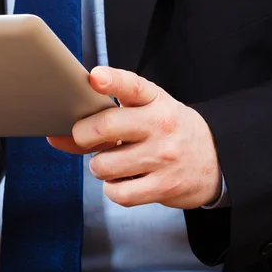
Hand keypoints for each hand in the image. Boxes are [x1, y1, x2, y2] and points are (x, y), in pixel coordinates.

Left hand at [48, 66, 221, 209]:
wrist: (216, 157)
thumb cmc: (165, 130)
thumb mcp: (141, 113)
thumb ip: (101, 119)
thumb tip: (56, 136)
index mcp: (154, 100)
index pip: (131, 86)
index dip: (111, 81)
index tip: (95, 77)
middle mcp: (160, 125)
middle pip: (105, 127)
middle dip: (83, 135)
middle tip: (87, 138)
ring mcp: (163, 157)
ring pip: (103, 165)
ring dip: (99, 166)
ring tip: (113, 161)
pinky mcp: (165, 187)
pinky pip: (118, 193)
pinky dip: (113, 189)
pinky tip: (123, 180)